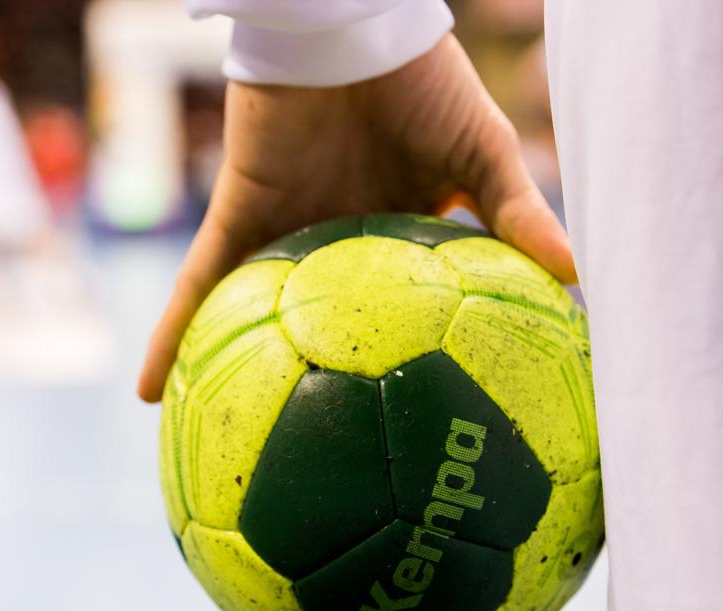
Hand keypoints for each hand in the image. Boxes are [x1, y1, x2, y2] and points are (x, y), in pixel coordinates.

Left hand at [138, 33, 574, 401]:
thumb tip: (575, 274)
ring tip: (206, 444)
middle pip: (308, 332)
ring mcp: (277, 235)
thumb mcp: (481, 152)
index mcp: (385, 239)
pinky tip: (147, 392)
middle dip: (300, 389)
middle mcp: (325, 246)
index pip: (387, 315)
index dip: (393, 365)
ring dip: (222, 376)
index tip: (399, 419)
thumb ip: (517, 213)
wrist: (351, 22)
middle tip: (291, 455)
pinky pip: (196, 284)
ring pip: (243, 319)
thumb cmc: (419, 79)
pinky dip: (171, 333)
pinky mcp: (237, 214)